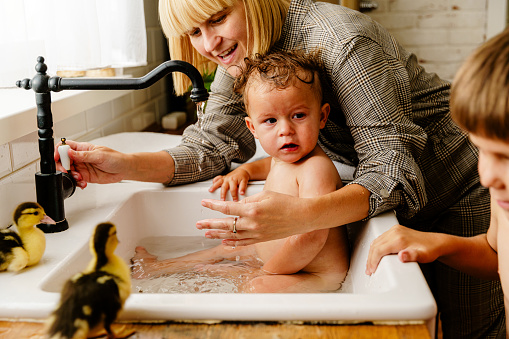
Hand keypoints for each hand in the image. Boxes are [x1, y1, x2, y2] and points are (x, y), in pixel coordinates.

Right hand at [54, 139, 127, 188]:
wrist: (124, 169)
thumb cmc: (115, 158)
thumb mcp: (100, 155)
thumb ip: (84, 155)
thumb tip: (70, 152)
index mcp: (83, 148)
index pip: (65, 146)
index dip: (59, 151)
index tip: (58, 158)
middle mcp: (80, 157)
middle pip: (63, 160)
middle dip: (63, 166)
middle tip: (68, 171)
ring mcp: (82, 167)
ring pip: (69, 171)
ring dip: (70, 176)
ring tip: (79, 178)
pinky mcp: (86, 176)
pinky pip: (76, 180)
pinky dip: (77, 183)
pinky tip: (83, 183)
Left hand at [197, 190, 314, 245]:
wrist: (303, 216)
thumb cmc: (286, 202)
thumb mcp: (266, 195)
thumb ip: (249, 200)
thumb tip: (237, 206)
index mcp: (253, 210)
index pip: (227, 207)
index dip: (213, 205)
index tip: (203, 203)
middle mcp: (253, 224)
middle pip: (226, 224)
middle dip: (210, 224)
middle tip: (198, 224)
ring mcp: (257, 233)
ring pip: (232, 235)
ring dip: (217, 235)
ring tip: (205, 233)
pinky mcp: (261, 239)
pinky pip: (243, 242)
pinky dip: (232, 242)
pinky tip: (223, 242)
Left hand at [208, 168, 249, 200]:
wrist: (244, 170)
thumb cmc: (234, 176)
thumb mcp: (225, 178)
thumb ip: (219, 181)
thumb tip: (212, 185)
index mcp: (224, 179)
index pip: (217, 182)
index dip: (213, 186)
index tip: (210, 191)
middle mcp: (229, 179)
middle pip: (224, 186)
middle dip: (223, 194)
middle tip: (222, 200)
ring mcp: (235, 179)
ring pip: (233, 187)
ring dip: (233, 194)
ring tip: (234, 200)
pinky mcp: (243, 179)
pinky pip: (242, 184)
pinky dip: (242, 189)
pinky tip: (241, 193)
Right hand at [366, 224, 439, 274]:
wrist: (436, 242)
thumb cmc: (430, 250)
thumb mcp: (423, 256)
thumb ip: (412, 256)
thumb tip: (401, 256)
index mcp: (399, 238)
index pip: (379, 250)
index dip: (373, 261)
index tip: (372, 270)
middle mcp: (395, 232)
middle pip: (375, 246)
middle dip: (370, 259)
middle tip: (369, 270)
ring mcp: (394, 229)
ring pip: (376, 241)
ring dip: (371, 253)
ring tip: (371, 264)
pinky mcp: (395, 230)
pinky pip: (380, 238)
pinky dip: (376, 247)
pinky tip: (376, 254)